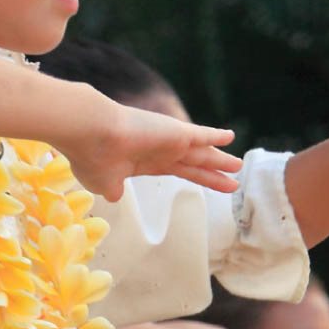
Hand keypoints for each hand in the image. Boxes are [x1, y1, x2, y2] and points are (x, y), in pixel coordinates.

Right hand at [62, 98, 242, 201]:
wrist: (90, 134)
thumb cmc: (92, 157)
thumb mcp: (103, 183)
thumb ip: (112, 189)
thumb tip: (113, 196)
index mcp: (146, 163)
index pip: (178, 172)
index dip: (195, 179)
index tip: (206, 183)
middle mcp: (161, 152)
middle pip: (195, 165)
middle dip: (213, 174)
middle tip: (233, 181)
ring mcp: (169, 142)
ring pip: (202, 153)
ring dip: (220, 160)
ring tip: (239, 166)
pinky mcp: (175, 133)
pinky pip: (201, 135)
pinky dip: (215, 136)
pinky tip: (230, 136)